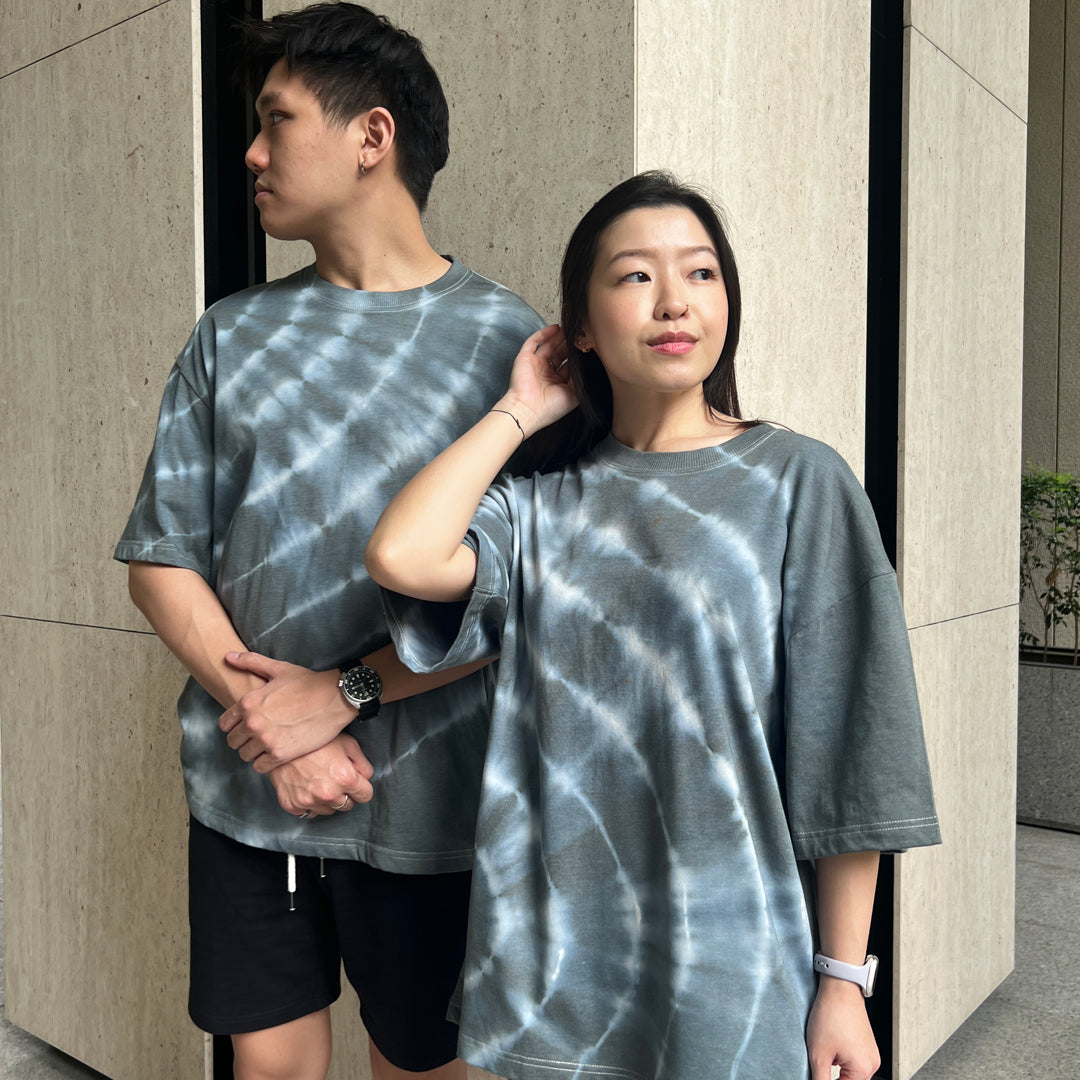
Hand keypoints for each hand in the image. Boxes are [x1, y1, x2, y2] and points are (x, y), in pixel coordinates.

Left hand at [219, 652, 357, 770]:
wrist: (335, 698)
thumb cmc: (308, 682)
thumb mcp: (279, 669)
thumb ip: (250, 662)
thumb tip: (228, 656)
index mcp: (248, 702)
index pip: (225, 724)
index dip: (234, 725)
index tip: (246, 726)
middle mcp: (253, 722)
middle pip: (233, 742)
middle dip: (243, 740)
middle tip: (259, 737)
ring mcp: (266, 740)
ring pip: (245, 755)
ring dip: (254, 752)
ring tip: (268, 745)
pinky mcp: (280, 754)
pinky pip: (260, 767)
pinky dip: (265, 763)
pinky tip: (276, 754)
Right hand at [268, 734, 374, 816]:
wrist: (279, 741)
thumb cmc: (313, 739)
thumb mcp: (346, 743)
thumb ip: (362, 763)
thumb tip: (366, 777)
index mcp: (345, 777)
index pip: (366, 795)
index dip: (362, 787)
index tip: (356, 782)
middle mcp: (328, 793)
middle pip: (348, 805)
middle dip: (345, 794)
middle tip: (335, 778)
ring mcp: (308, 801)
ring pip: (329, 810)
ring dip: (328, 799)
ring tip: (319, 779)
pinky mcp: (292, 805)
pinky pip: (309, 812)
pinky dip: (310, 802)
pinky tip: (306, 785)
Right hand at [499, 324, 577, 434]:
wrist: (528, 409)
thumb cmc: (550, 408)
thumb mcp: (574, 395)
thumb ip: (581, 380)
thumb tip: (588, 365)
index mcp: (556, 383)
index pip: (568, 365)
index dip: (576, 356)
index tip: (586, 347)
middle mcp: (545, 373)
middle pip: (559, 354)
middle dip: (569, 344)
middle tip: (579, 334)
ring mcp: (535, 364)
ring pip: (548, 346)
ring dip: (559, 337)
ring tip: (570, 328)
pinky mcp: (525, 358)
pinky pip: (534, 342)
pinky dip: (544, 334)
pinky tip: (555, 328)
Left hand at [806, 978, 880, 1079]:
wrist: (839, 987)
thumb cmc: (831, 1014)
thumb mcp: (818, 1054)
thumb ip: (820, 1079)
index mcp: (863, 1070)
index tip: (819, 1072)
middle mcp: (872, 1064)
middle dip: (833, 1075)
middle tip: (820, 1059)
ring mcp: (870, 1053)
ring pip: (850, 1072)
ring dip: (836, 1067)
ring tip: (825, 1048)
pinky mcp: (866, 1044)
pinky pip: (853, 1060)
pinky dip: (840, 1057)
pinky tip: (831, 1043)